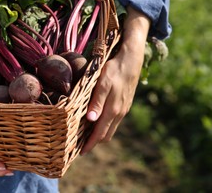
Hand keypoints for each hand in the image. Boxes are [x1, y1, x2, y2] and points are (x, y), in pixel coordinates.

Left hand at [80, 7, 150, 154]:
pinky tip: (96, 121)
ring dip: (99, 134)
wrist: (131, 60)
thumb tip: (91, 121)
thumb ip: (97, 102)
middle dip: (93, 142)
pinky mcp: (124, 104)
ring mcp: (123, 109)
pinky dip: (104, 125)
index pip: (100, 133)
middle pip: (105, 134)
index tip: (80, 152)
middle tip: (79, 146)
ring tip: (86, 136)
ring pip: (110, 128)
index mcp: (112, 110)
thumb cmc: (114, 69)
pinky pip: (113, 121)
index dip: (90, 144)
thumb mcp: (103, 84)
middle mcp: (119, 113)